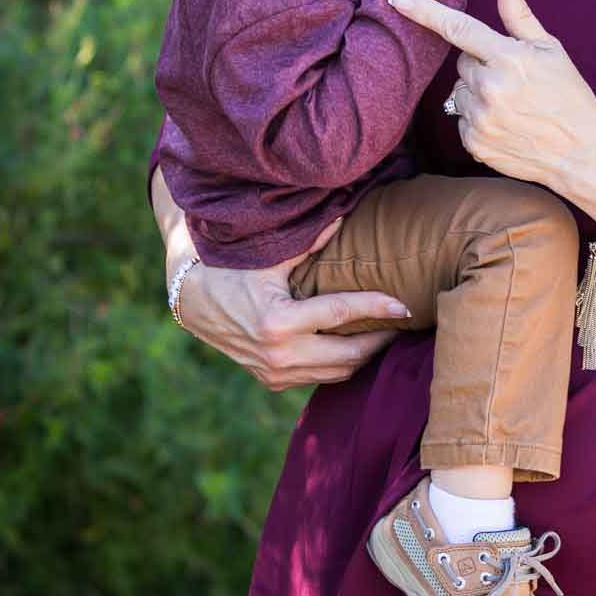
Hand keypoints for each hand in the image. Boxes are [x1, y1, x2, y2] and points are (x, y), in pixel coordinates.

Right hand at [172, 215, 411, 391]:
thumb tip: (346, 215)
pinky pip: (319, 376)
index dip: (377, 308)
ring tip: (385, 331)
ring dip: (364, 354)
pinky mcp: (273, 380)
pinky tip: (356, 343)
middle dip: (380, 339)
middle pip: (349, 354)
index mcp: (279, 322)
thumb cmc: (231, 269)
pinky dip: (341, 363)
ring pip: (337, 372)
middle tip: (402, 321)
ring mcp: (275, 373)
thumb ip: (310, 242)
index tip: (404, 304)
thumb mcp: (270, 256)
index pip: (342, 314)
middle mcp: (278, 355)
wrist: (191, 300)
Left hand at [388, 0, 595, 191]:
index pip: (456, 27)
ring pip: (458, 92)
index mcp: (508, 58)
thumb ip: (519, 14)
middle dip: (481, 65)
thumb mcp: (550, 49)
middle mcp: (490, 88)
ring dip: (476, 93)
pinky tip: (504, 123)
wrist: (582, 152)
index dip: (423, 10)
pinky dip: (476, 119)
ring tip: (510, 104)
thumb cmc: (569, 95)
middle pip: (462, 62)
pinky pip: (460, 119)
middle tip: (513, 79)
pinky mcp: (474, 144)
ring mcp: (479, 119)